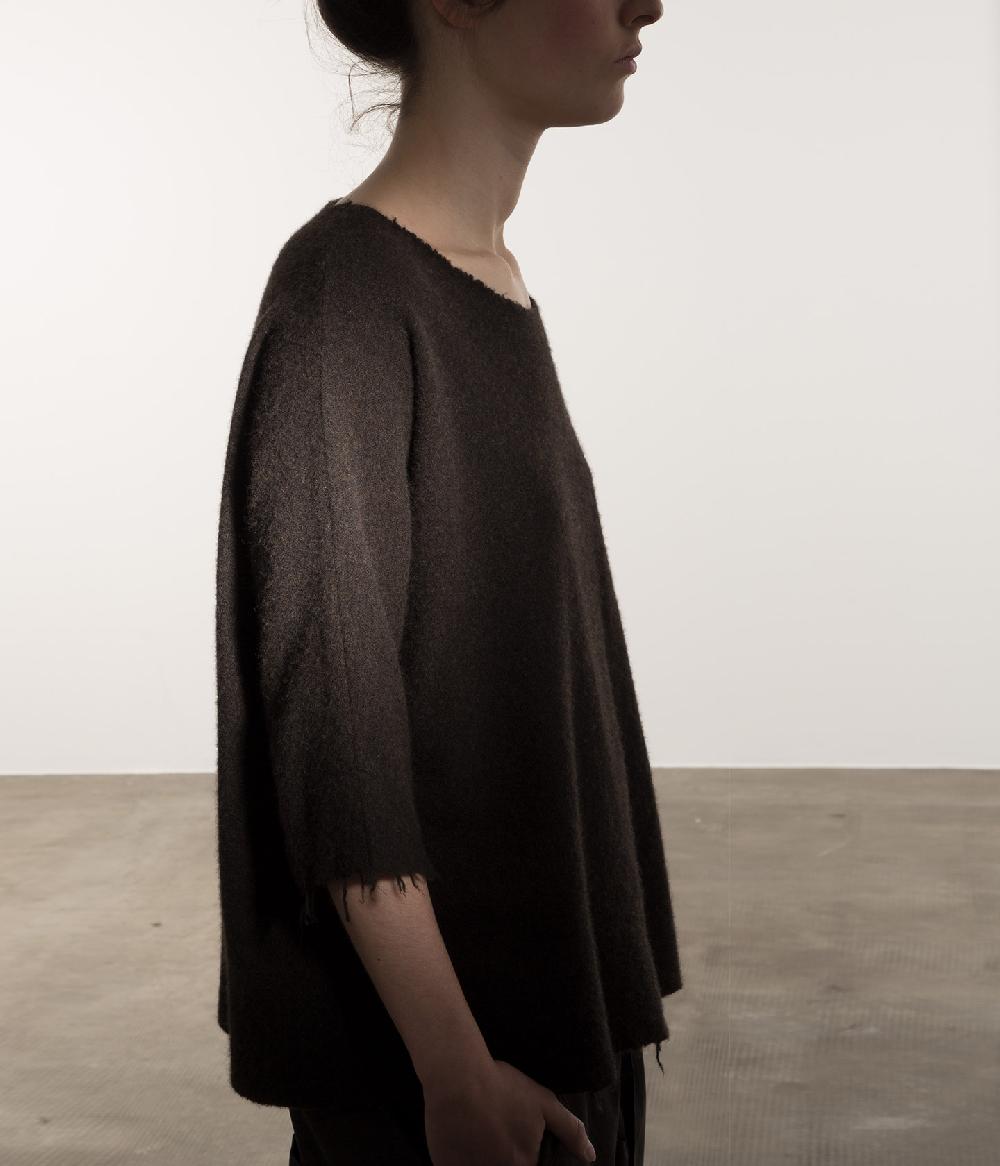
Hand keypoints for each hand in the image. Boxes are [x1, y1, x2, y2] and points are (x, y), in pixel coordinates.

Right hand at [422, 1057, 595, 1165]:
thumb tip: (590, 1156)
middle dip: (499, 1153)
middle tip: (493, 1131)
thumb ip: (570, 1131)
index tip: (512, 1138)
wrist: (459, 1078)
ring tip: (478, 1133)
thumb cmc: (502, 1087)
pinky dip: (459, 1158)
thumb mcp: (543, 1102)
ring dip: (481, 1155)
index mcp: (523, 1164)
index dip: (523, 1154)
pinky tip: (459, 1138)